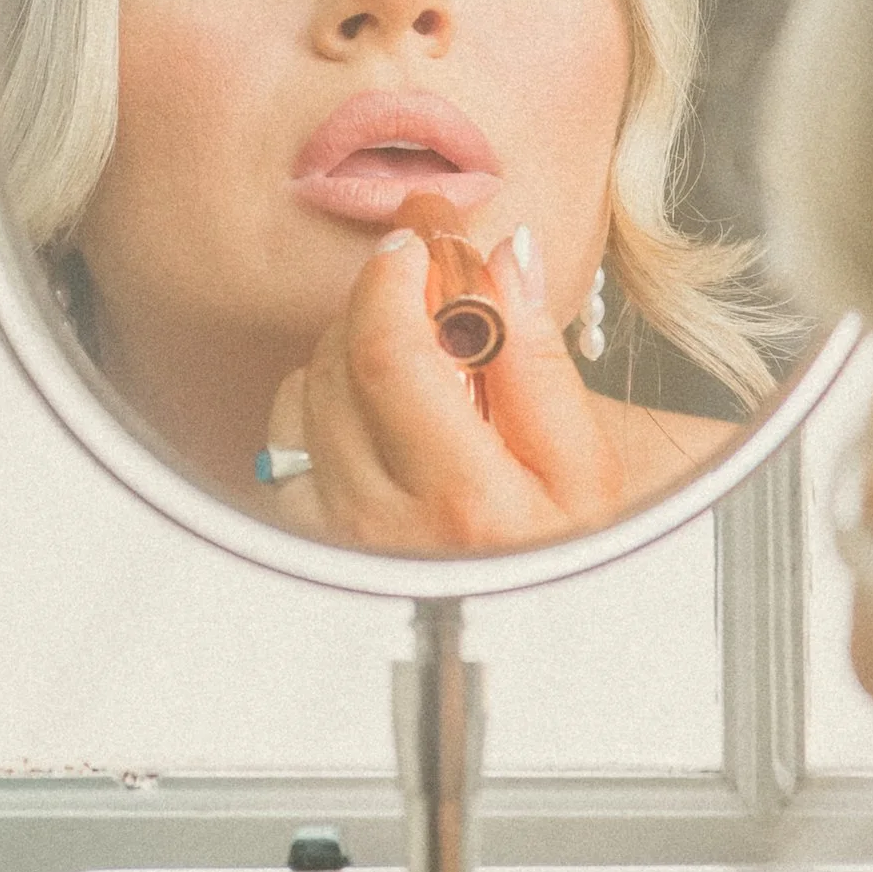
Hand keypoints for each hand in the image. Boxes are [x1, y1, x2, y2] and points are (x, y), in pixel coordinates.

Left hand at [261, 226, 622, 554]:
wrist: (529, 630)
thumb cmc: (564, 549)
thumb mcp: (586, 464)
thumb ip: (538, 359)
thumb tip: (505, 260)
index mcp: (469, 501)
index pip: (391, 353)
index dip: (394, 276)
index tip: (420, 241)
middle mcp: (388, 522)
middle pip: (341, 360)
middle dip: (379, 299)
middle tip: (424, 280)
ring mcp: (338, 533)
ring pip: (307, 388)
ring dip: (352, 344)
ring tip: (412, 350)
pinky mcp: (309, 536)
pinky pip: (287, 434)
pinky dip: (322, 398)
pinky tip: (375, 407)